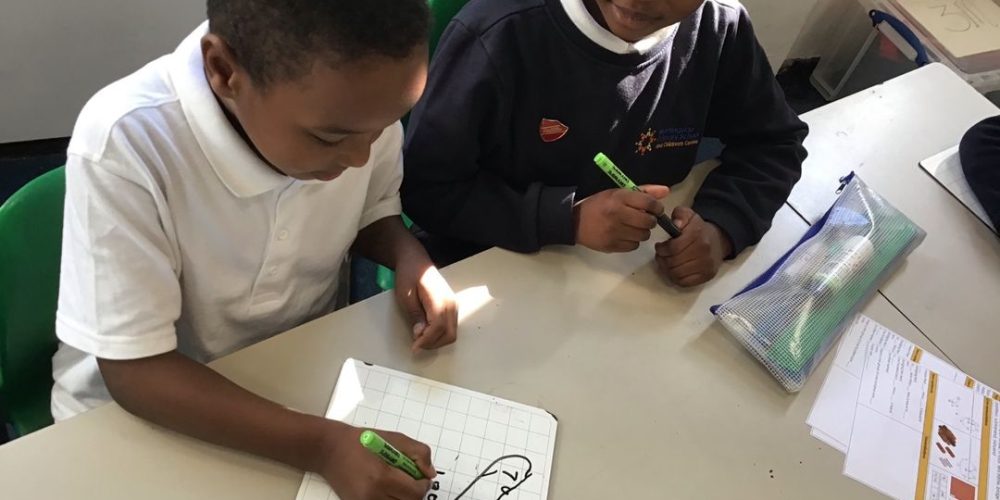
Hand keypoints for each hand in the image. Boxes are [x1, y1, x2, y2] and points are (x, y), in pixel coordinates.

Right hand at [319, 423, 434, 499]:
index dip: (422, 484)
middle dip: (414, 493)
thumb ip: (418, 453)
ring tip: (397, 484)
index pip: (415, 492)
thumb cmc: (361, 442)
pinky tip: (386, 489)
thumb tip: (430, 473)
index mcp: (382, 476)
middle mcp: (372, 494)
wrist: (329, 450)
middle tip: (410, 481)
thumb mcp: (395, 438)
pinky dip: (389, 499)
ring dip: (402, 498)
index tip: (420, 477)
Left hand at [394, 258, 457, 352]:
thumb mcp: (405, 296)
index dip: (427, 341)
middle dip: (433, 343)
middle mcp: (451, 303)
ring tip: (420, 337)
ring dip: (436, 340)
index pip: (438, 327)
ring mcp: (454, 305)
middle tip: (416, 344)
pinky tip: (426, 331)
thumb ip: (414, 315)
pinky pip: (450, 327)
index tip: (415, 347)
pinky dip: (439, 334)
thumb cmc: (409, 275)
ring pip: (452, 333)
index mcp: (440, 299)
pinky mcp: (451, 307)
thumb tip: (420, 334)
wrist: (416, 261)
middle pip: (449, 334)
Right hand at [573, 186, 669, 252]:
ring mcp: (614, 232)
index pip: (649, 203)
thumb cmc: (599, 205)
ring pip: (643, 236)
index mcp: (619, 198)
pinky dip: (633, 241)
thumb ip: (643, 191)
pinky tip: (625, 235)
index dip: (657, 208)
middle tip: (643, 219)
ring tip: (632, 227)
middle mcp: (617, 215)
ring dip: (641, 232)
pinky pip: (634, 246)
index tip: (655, 210)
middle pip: (649, 222)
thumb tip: (666, 191)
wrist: (575, 222)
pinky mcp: (612, 246)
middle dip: (650, 221)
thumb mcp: (618, 193)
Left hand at [654, 207, 731, 286]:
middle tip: (661, 255)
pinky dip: (675, 277)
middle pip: (673, 262)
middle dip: (662, 259)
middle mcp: (703, 251)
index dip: (662, 249)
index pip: (673, 248)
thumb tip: (676, 224)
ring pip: (676, 273)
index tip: (660, 247)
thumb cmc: (698, 229)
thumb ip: (680, 214)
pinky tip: (674, 270)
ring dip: (667, 269)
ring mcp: (706, 265)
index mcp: (697, 234)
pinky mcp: (706, 276)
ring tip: (666, 262)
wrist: (718, 240)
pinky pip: (684, 282)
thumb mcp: (689, 215)